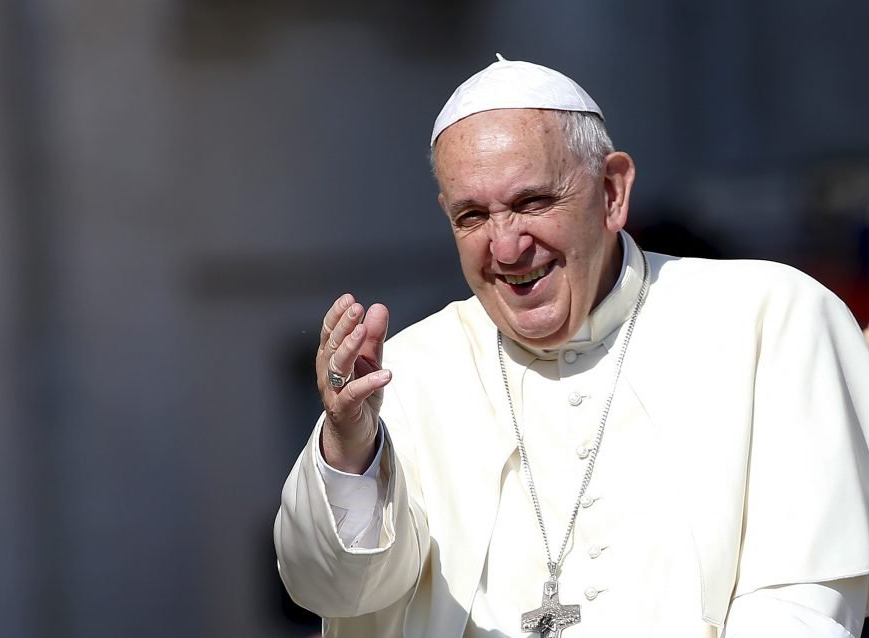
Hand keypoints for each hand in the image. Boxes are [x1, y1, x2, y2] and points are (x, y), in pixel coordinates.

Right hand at [317, 293, 391, 472]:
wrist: (356, 431)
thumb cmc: (360, 393)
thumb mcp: (370, 361)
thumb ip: (374, 336)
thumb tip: (378, 308)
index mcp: (330, 357)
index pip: (329, 331)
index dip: (337, 315)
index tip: (349, 299)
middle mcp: (327, 372)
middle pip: (332, 345)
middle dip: (344, 325)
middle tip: (356, 308)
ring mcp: (333, 391)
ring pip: (337, 366)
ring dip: (350, 347)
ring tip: (364, 332)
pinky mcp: (344, 408)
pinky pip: (354, 393)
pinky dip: (369, 383)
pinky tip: (385, 374)